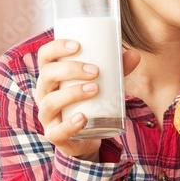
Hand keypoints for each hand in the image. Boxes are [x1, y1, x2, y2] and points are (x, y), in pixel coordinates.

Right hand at [34, 39, 139, 161]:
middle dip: (70, 70)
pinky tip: (82, 118)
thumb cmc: (91, 101)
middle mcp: (45, 94)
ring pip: (50, 102)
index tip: (77, 45)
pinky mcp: (55, 135)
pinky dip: (69, 124)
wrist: (88, 134)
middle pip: (47, 75)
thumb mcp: (103, 83)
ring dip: (72, 93)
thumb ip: (118, 70)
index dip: (56, 48)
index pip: (45, 57)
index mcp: (52, 77)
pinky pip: (57, 131)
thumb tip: (135, 54)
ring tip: (95, 89)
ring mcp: (47, 116)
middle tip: (95, 71)